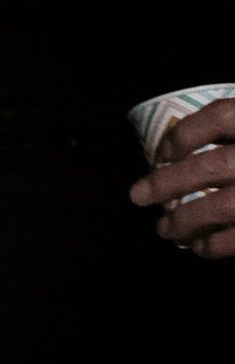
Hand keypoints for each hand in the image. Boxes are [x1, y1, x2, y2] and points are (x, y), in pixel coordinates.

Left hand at [130, 97, 234, 258]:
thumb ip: (229, 134)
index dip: (185, 133)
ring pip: (222, 206)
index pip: (221, 116)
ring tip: (164, 230)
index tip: (161, 152)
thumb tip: (180, 153)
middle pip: (212, 166)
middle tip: (138, 195)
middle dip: (168, 183)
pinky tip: (199, 247)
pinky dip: (215, 245)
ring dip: (186, 220)